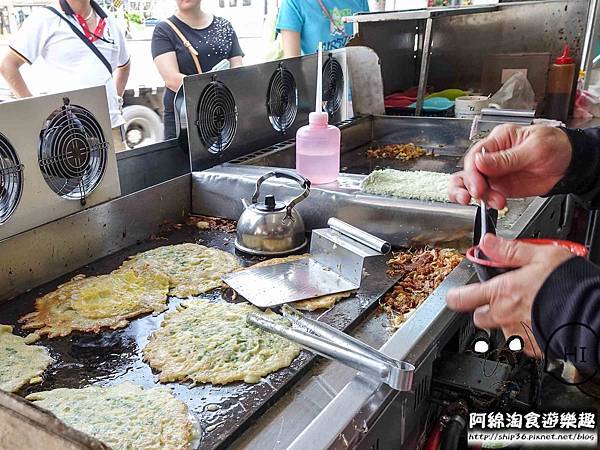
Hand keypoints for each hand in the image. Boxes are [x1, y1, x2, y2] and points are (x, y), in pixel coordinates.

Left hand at [446, 234, 573, 356]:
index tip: (455, 294)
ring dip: (508, 321)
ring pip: (500, 330)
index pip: (462, 298)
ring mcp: (518, 334)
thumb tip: (487, 243)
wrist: (594, 314)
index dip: (456, 295)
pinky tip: (540, 321)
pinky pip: (520, 342)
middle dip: (486, 309)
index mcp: (501, 292)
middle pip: (479, 317)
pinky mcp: (533, 348)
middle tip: (503, 298)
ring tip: (528, 308)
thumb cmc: (570, 285)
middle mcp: (505, 316)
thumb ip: (509, 251)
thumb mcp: (540, 256)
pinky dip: (526, 333)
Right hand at [449, 124, 571, 209]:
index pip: (476, 155)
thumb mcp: (534, 150)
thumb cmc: (556, 147)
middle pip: (468, 170)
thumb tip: (479, 161)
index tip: (477, 186)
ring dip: (478, 196)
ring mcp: (496, 172)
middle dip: (469, 184)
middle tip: (477, 195)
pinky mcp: (501, 186)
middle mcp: (493, 156)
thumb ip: (506, 158)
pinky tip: (497, 204)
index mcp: (499, 139)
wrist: (571, 165)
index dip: (473, 172)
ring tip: (492, 202)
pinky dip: (487, 202)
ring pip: (473, 184)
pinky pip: (486, 195)